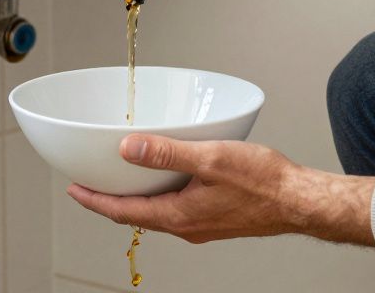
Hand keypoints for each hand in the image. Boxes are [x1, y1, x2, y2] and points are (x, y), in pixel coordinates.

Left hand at [65, 133, 374, 246]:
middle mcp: (187, 225)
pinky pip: (176, 207)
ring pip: (156, 211)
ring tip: (121, 179)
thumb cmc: (264, 183)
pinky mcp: (214, 216)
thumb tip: (129, 149)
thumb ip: (167, 154)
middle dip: (109, 199)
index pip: (123, 211)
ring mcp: (201, 223)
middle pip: (136, 214)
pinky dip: (160, 194)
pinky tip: (166, 177)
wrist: (299, 200)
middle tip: (89, 184)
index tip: (74, 189)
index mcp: (179, 215)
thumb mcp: (210, 159)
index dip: (94, 200)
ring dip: (135, 197)